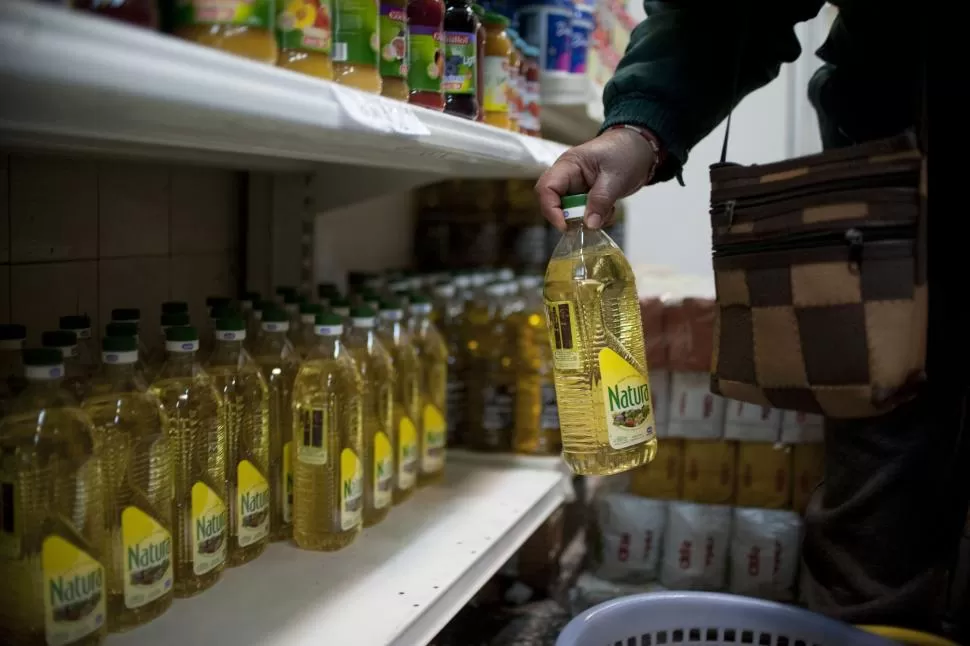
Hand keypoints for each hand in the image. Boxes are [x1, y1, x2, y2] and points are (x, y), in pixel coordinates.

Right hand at [535, 128, 656, 230]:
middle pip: (553, 202)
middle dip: (569, 217)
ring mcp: (575, 187)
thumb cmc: (626, 152)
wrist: (641, 149)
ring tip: (606, 212)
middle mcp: (567, 177)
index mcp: (568, 165)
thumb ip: (601, 201)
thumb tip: (589, 225)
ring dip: (585, 219)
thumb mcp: (616, 177)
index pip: (547, 188)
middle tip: (589, 224)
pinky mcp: (585, 196)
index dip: (551, 209)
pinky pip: (582, 214)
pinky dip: (595, 218)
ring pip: (569, 212)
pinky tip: (609, 210)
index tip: (565, 226)